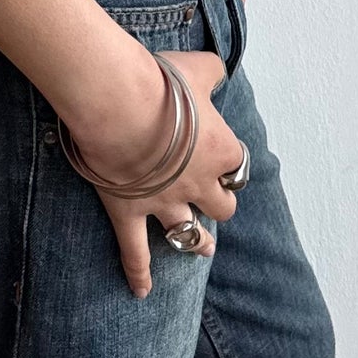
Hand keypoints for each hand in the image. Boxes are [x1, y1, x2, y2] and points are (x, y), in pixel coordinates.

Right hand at [70, 47, 247, 298]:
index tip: (219, 154)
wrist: (120, 102)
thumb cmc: (161, 81)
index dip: (228, 161)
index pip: (236, 165)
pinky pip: (136, 252)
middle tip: (215, 204)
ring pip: (188, 232)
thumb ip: (213, 70)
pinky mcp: (130, 212)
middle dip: (219, 205)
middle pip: (222, 207)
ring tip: (204, 248)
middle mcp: (199, 183)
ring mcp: (164, 202)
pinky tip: (142, 290)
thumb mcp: (197, 66)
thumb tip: (219, 69)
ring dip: (197, 241)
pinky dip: (138, 273)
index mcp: (220, 150)